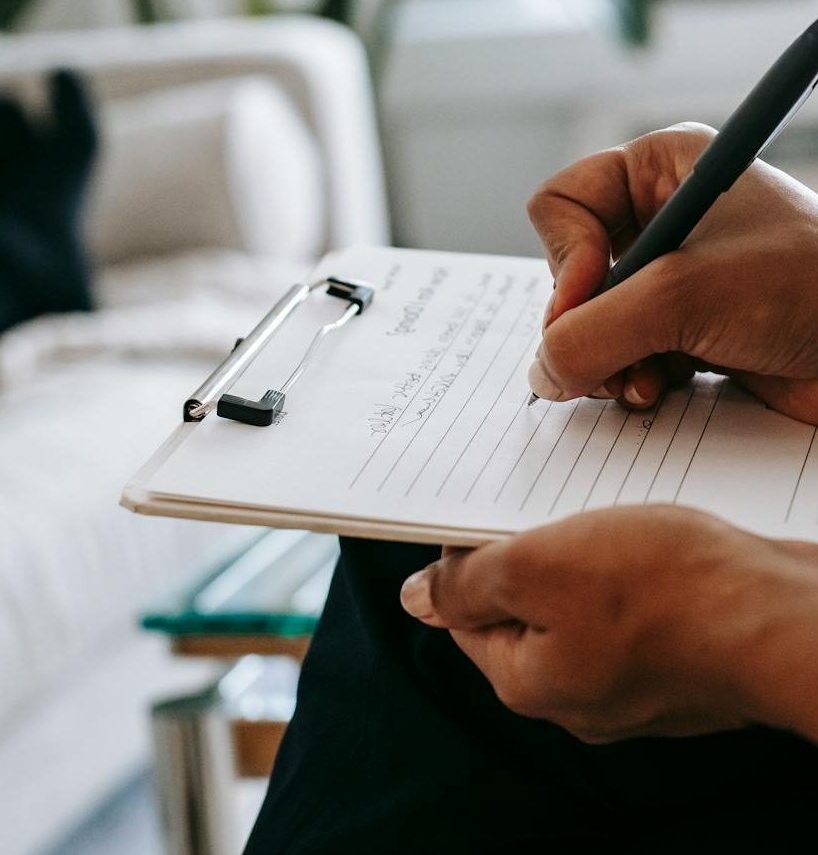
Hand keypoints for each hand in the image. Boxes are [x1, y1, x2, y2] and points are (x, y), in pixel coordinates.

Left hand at [400, 505, 817, 742]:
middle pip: (525, 609)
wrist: (782, 616)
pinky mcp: (679, 661)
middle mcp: (578, 696)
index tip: (482, 508)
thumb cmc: (664, 590)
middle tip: (549, 503)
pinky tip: (652, 539)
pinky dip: (634, 571)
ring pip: (584, 604)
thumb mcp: (539, 567)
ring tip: (606, 514)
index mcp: (529, 682)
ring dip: (586, 555)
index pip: (466, 614)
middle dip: (532, 552)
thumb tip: (417, 598)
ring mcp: (634, 684)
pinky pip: (635, 609)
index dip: (467, 555)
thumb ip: (469, 583)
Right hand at [526, 123, 817, 421]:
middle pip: (568, 271)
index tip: (590, 301)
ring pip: (591, 320)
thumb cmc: (805, 289)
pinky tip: (665, 388)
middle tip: (616, 354)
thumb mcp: (681, 297)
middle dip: (588, 323)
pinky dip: (633, 377)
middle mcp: (662, 215)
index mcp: (661, 168)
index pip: (560, 204)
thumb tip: (542, 372)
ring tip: (648, 380)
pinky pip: (623, 352)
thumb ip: (591, 333)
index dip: (564, 259)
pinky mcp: (688, 327)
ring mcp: (675, 275)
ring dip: (610, 360)